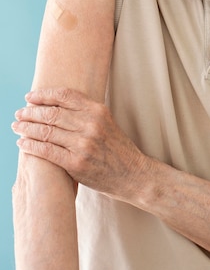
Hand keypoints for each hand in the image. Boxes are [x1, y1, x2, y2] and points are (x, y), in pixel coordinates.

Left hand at [12, 88, 144, 201]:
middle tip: (19, 113)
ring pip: (47, 131)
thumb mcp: (107, 123)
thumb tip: (57, 106)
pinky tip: (22, 143)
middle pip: (52, 113)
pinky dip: (32, 146)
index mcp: (98, 110)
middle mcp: (91, 124)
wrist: (133, 174)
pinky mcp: (77, 164)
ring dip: (27, 128)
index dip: (44, 95)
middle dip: (31, 112)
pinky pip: (48, 152)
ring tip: (17, 126)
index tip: (30, 97)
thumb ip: (86, 114)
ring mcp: (84, 144)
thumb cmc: (117, 149)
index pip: (65, 96)